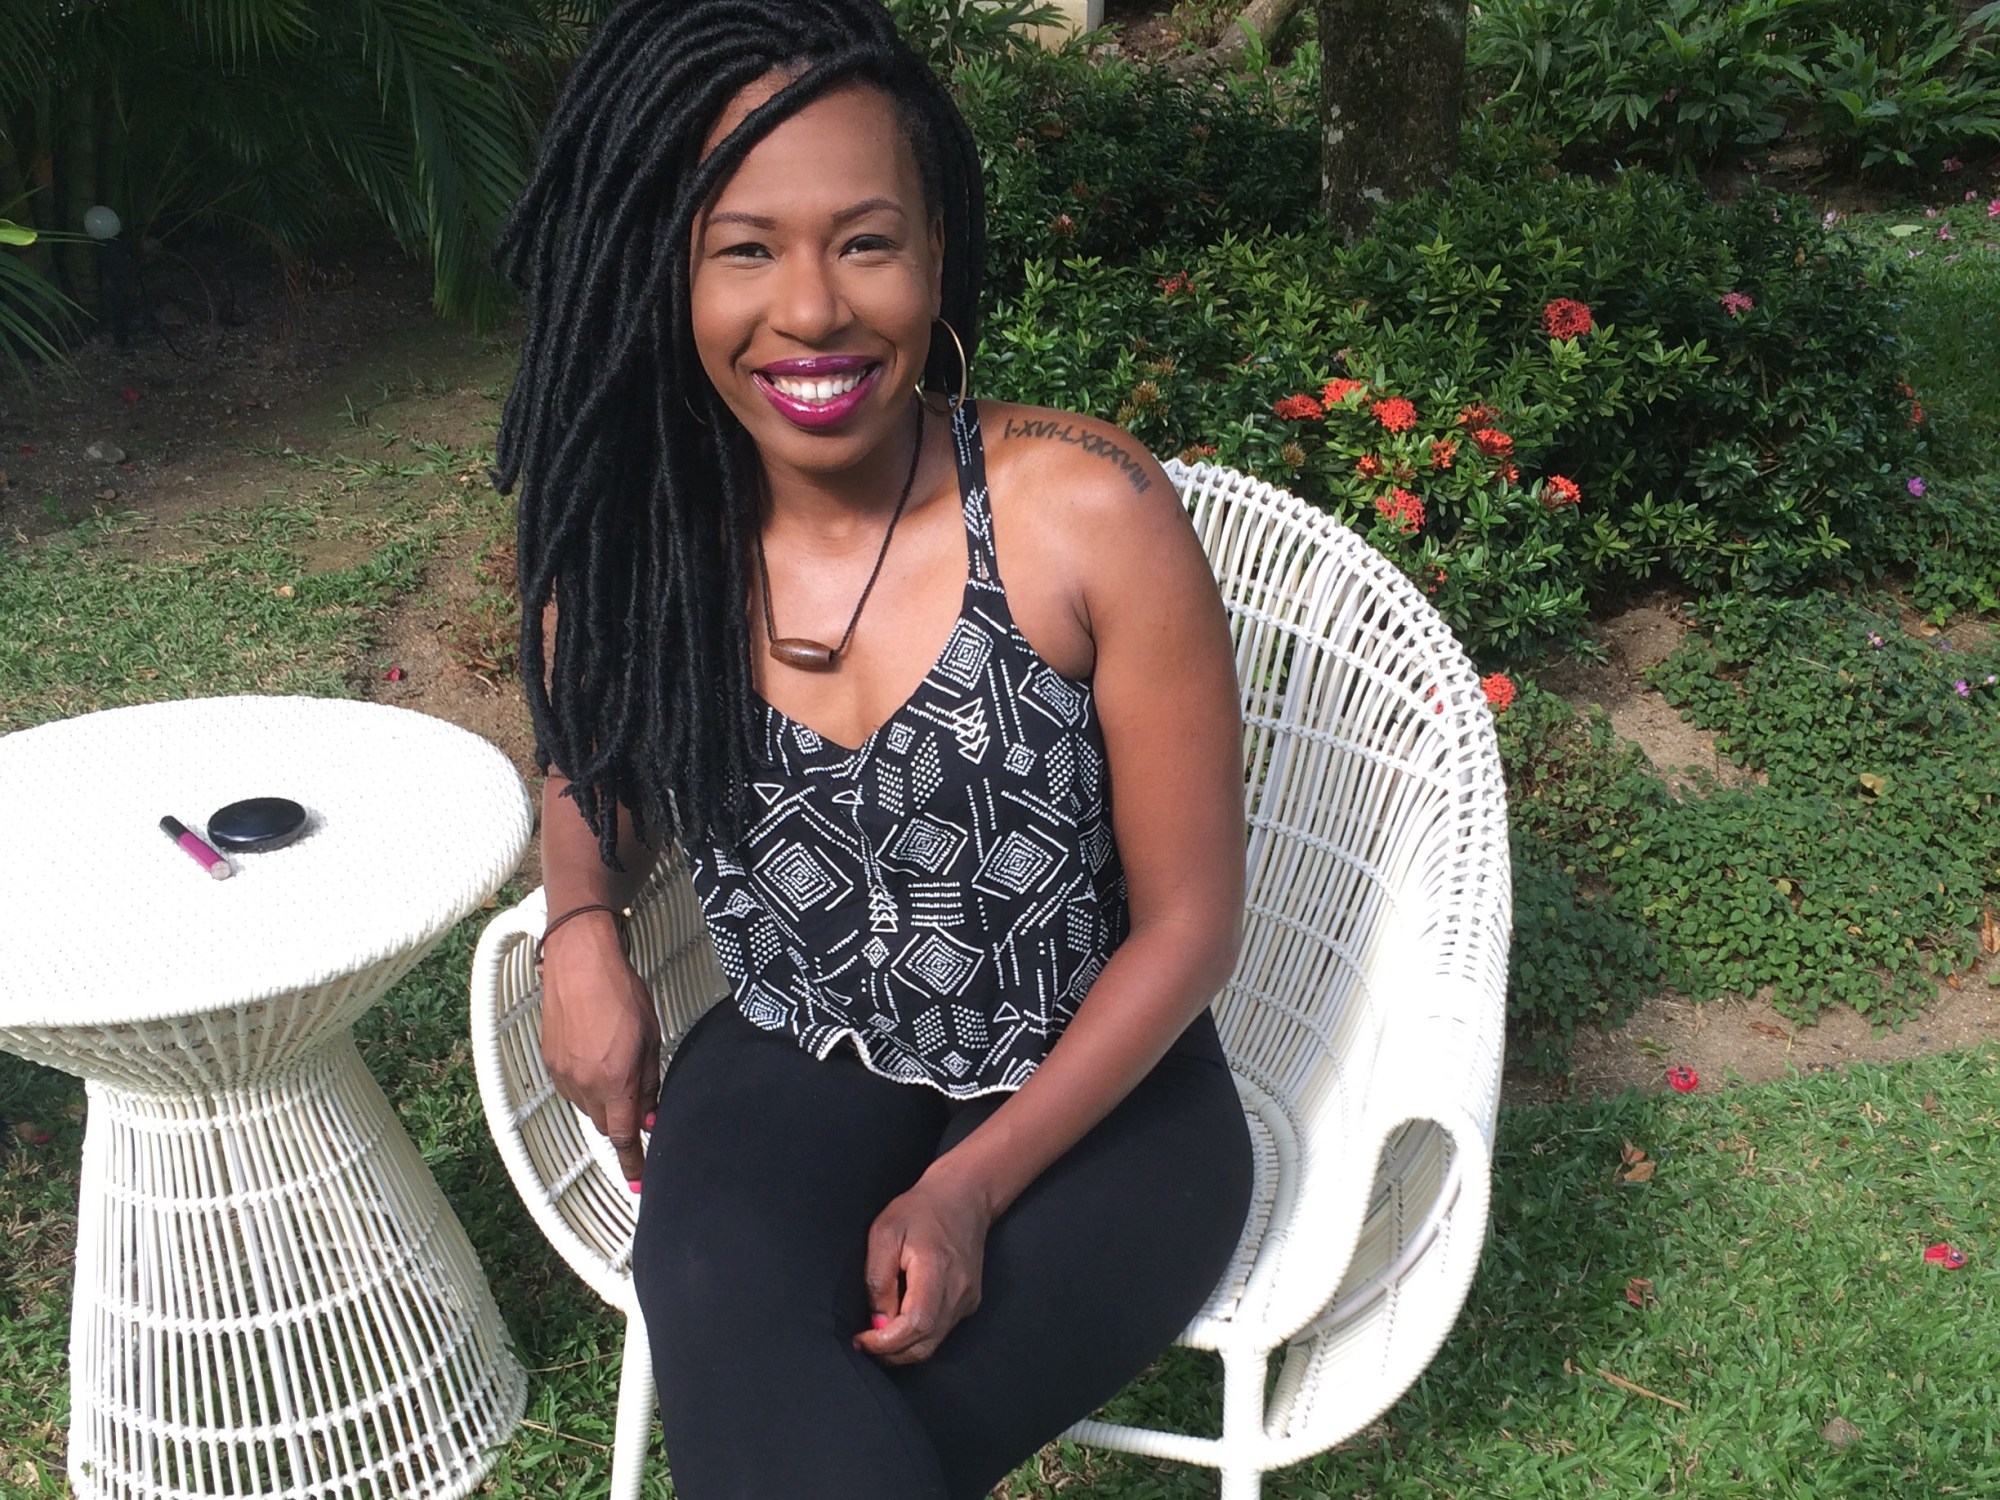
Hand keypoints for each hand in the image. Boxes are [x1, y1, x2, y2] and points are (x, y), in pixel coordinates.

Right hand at [539, 912, 660, 1190]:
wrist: (580, 962)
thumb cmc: (621, 992)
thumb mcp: (651, 1038)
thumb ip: (650, 1082)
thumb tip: (649, 1115)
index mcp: (614, 1080)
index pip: (622, 1135)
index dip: (631, 1161)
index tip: (638, 1180)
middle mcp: (584, 1084)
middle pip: (604, 1123)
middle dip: (621, 1122)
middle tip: (639, 1105)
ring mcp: (562, 1073)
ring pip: (586, 1106)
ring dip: (604, 1101)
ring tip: (616, 1067)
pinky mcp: (549, 1061)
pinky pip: (571, 1088)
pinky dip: (586, 1085)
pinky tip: (595, 1059)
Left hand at [851, 1171, 993, 1364]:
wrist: (963, 1196)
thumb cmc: (920, 1210)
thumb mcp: (885, 1233)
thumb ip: (879, 1279)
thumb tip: (878, 1322)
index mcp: (937, 1270)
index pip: (916, 1324)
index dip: (886, 1342)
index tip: (861, 1339)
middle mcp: (958, 1290)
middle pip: (925, 1344)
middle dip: (890, 1353)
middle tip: (865, 1343)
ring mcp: (967, 1299)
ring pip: (933, 1343)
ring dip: (903, 1348)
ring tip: (878, 1335)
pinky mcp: (969, 1301)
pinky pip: (941, 1331)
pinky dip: (919, 1337)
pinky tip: (901, 1322)